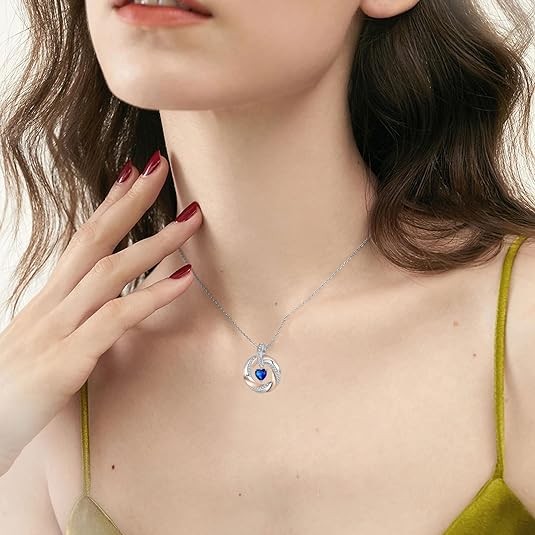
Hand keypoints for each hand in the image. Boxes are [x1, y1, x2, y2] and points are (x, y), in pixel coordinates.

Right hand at [0, 150, 201, 475]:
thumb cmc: (10, 390)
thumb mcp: (42, 344)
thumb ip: (71, 320)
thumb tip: (101, 305)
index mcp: (49, 299)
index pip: (82, 238)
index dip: (108, 203)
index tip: (132, 174)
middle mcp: (53, 303)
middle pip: (95, 237)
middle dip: (131, 200)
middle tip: (161, 165)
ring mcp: (59, 327)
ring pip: (112, 270)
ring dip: (156, 240)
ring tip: (192, 217)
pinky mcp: (68, 358)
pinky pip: (117, 318)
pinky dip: (153, 295)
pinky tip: (185, 277)